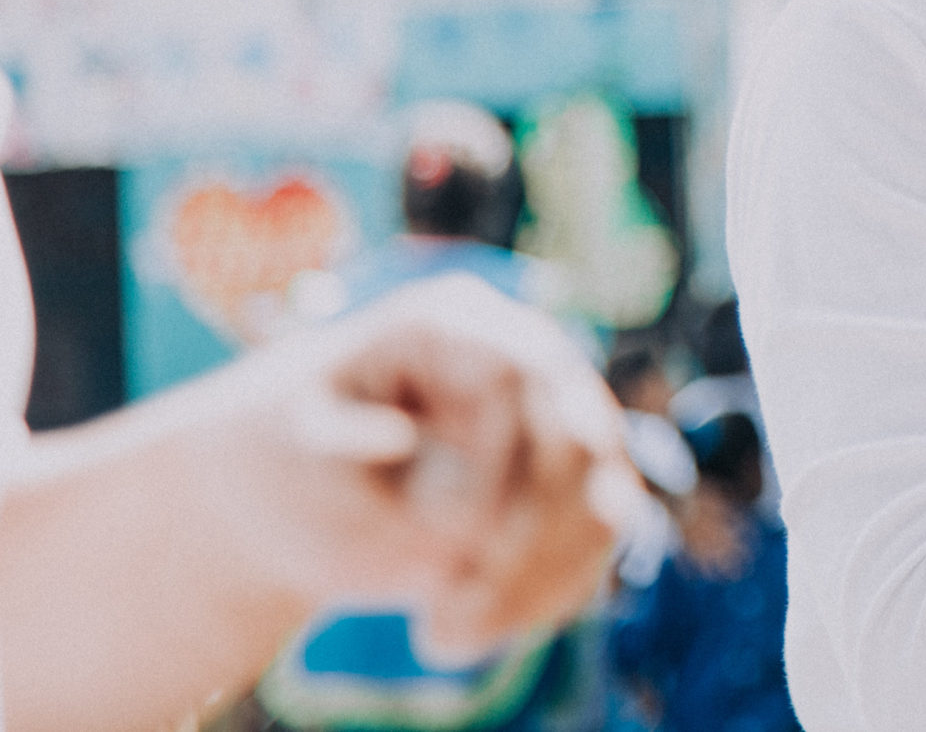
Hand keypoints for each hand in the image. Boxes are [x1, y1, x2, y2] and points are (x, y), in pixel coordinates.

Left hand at [200, 274, 641, 660]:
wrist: (294, 497)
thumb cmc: (288, 448)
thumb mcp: (291, 435)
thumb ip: (341, 433)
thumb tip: (403, 437)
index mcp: (460, 324)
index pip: (524, 372)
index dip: (500, 459)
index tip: (443, 535)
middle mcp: (531, 367)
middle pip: (584, 442)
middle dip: (525, 536)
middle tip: (445, 598)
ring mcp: (560, 432)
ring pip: (605, 504)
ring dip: (533, 583)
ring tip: (441, 634)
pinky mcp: (568, 497)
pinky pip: (589, 553)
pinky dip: (537, 604)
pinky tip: (457, 634)